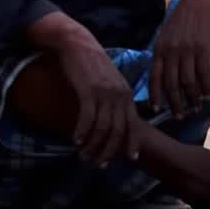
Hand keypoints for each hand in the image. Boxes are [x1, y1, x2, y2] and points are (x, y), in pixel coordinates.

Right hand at [27, 13, 140, 166]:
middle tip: (99, 164)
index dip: (132, 143)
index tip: (130, 159)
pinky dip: (82, 132)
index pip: (134, 124)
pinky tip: (75, 140)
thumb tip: (115, 119)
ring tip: (84, 156)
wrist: (77, 43)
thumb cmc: (92, 64)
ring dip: (93, 146)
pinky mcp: (88, 90)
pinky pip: (87, 119)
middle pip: (118, 131)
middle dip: (110, 151)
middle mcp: (119, 95)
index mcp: (127, 94)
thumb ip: (116, 98)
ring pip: (102, 128)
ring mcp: (105, 93)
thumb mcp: (111, 81)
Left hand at [151, 0, 209, 118]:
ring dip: (192, 98)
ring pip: (187, 82)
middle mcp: (171, 51)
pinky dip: (206, 87)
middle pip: (171, 84)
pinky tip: (208, 95)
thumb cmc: (184, 17)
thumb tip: (164, 73)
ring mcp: (187, 50)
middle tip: (180, 116)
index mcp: (159, 48)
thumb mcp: (167, 33)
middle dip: (175, 103)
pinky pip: (204, 74)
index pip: (154, 77)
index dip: (155, 95)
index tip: (157, 109)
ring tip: (196, 107)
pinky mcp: (203, 49)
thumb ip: (164, 52)